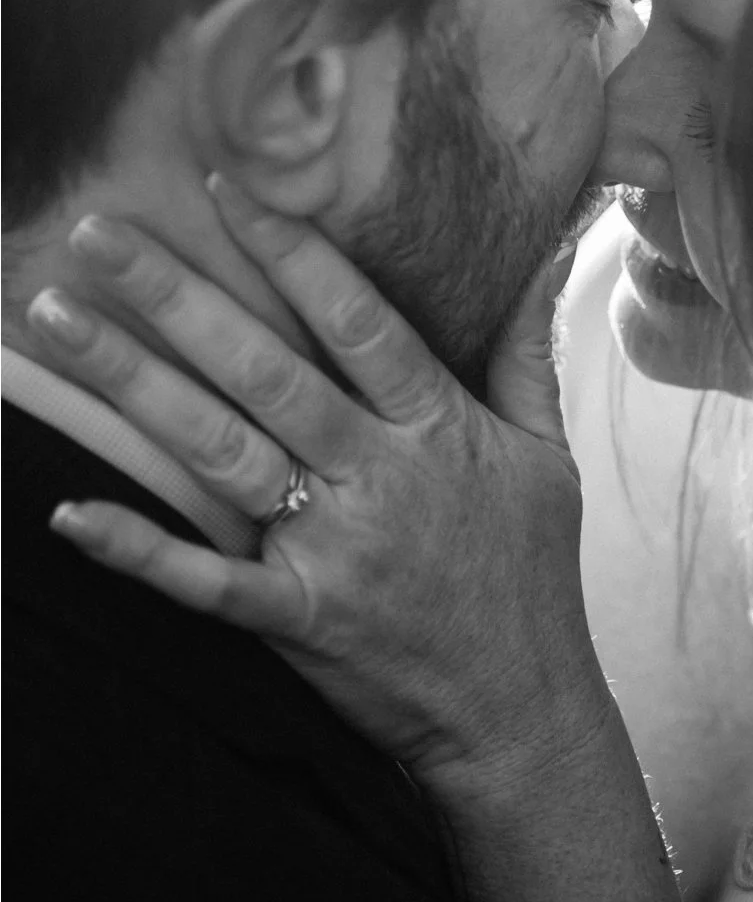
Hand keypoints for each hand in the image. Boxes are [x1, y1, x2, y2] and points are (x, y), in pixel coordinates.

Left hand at [29, 176, 601, 782]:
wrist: (522, 713)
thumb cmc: (532, 574)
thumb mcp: (548, 455)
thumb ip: (528, 352)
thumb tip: (546, 256)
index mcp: (438, 428)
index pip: (357, 321)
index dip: (291, 251)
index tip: (225, 188)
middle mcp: (379, 478)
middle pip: (266, 372)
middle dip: (177, 298)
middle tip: (96, 234)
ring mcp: (334, 551)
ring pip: (221, 452)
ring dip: (133, 385)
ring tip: (55, 321)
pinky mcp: (298, 620)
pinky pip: (207, 582)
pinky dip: (138, 548)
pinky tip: (67, 511)